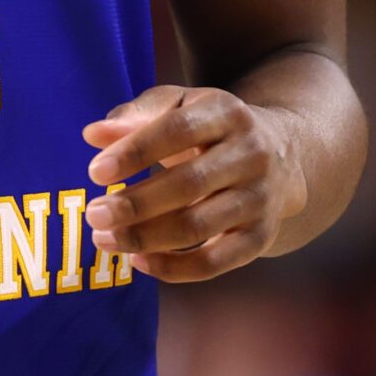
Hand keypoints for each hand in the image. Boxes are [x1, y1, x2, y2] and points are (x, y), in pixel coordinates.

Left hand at [80, 84, 307, 282]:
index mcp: (227, 112)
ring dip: (144, 238)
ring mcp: (260, 198)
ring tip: (104, 239)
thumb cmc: (210, 128)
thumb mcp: (180, 106)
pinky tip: (137, 261)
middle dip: (135, 203)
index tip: (95, 172)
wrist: (282, 154)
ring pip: (198, 227)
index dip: (135, 152)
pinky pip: (214, 263)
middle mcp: (251, 154)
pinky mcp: (260, 237)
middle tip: (94, 214)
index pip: (178, 130)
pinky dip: (172, 268)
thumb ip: (137, 115)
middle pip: (189, 185)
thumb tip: (93, 135)